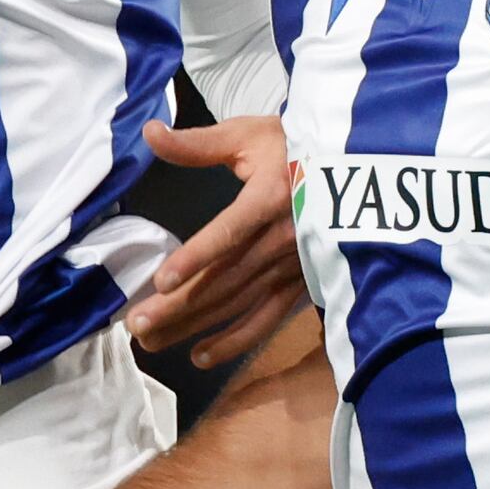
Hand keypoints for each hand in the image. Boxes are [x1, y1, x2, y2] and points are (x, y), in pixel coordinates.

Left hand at [127, 118, 308, 369]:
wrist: (353, 165)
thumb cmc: (292, 146)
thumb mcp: (247, 135)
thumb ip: (196, 144)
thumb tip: (150, 132)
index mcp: (268, 198)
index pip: (229, 232)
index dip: (197, 257)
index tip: (162, 280)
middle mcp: (283, 238)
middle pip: (224, 277)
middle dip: (178, 304)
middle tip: (136, 324)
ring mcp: (292, 266)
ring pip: (237, 302)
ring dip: (194, 324)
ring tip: (151, 339)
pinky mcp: (299, 283)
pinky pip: (266, 320)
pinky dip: (234, 341)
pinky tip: (200, 356)